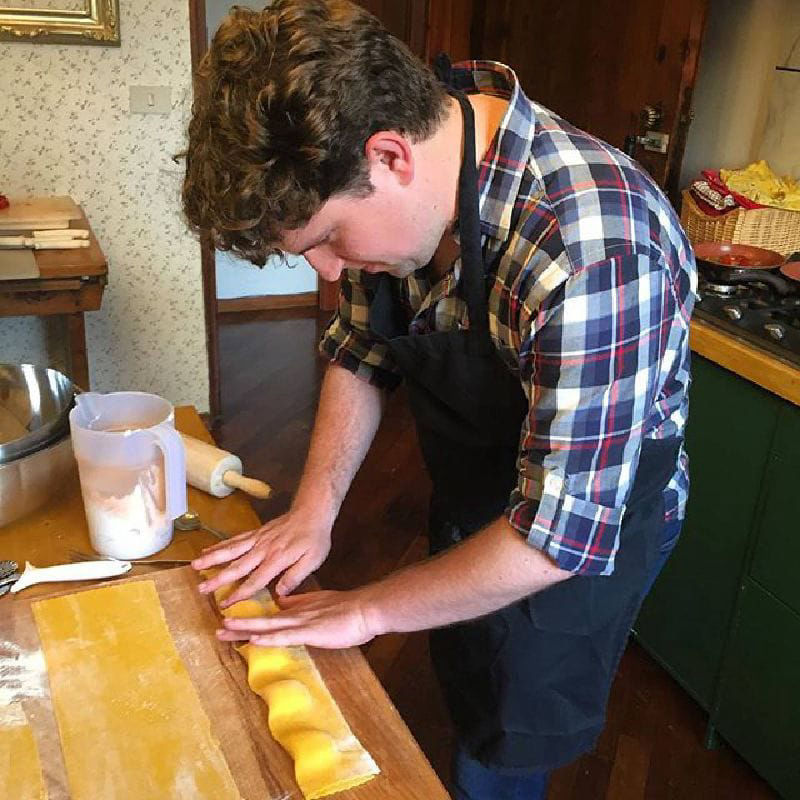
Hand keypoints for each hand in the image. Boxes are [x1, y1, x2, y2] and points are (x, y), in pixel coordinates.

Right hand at [191, 507, 331, 605]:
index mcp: (276, 559)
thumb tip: (279, 594)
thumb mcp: (312, 560)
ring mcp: (257, 539)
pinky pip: (235, 540)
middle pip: (237, 566)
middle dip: (217, 578)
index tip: (224, 605)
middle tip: (201, 589)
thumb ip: (295, 577)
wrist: (311, 511)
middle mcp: (262, 549)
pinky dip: (220, 545)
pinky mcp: (256, 532)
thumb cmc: (314, 538)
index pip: (255, 581)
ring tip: (194, 566)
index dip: (239, 594)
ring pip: (231, 550)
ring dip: (212, 558)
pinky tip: (208, 550)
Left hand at [216, 588, 381, 648]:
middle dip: (239, 625)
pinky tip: (254, 640)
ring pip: (268, 626)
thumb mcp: (319, 603)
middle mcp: (294, 614)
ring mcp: (301, 622)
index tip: (230, 620)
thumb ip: (300, 602)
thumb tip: (282, 601)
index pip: (269, 616)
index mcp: (297, 609)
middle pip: (262, 621)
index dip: (249, 619)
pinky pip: (285, 636)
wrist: (364, 609)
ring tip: (225, 630)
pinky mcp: (310, 631)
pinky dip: (268, 638)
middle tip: (218, 628)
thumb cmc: (346, 610)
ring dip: (245, 629)